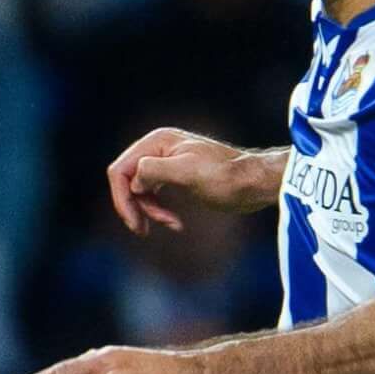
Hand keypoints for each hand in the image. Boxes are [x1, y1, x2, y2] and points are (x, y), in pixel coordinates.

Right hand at [106, 129, 272, 232]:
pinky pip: (153, 195)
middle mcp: (158, 149)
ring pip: (138, 190)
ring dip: (147, 211)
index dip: (122, 198)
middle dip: (133, 207)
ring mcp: (166, 163)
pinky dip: (158, 211)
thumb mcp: (188, 172)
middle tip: (142, 231)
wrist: (254, 182)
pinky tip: (174, 223)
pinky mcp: (175, 177)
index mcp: (157, 142)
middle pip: (126, 181)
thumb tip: (133, 182)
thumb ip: (155, 170)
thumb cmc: (225, 176)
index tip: (135, 222)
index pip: (121, 170)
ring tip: (170, 225)